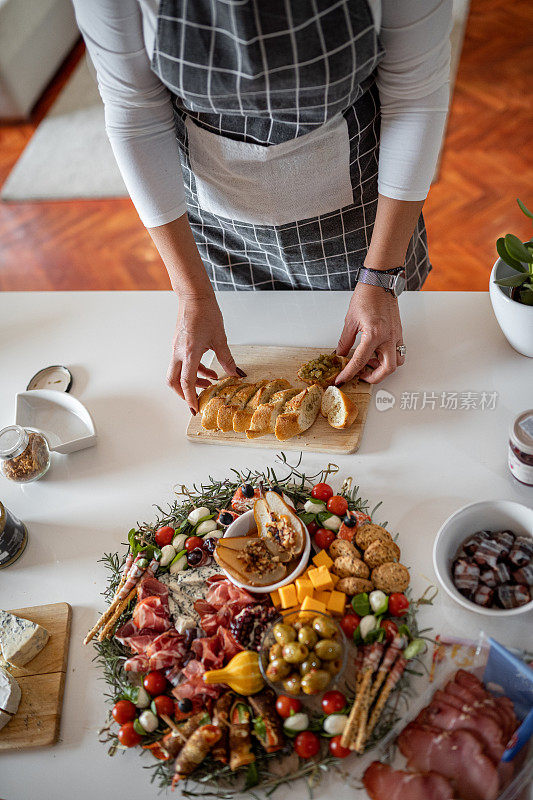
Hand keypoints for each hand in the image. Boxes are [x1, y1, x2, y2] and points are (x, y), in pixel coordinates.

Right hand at [167, 293, 242, 411]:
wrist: (193, 296)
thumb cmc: (205, 312)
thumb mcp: (220, 338)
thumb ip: (226, 359)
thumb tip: (235, 374)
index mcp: (188, 353)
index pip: (186, 383)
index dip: (190, 398)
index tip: (195, 408)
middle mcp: (178, 352)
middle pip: (173, 381)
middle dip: (183, 394)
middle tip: (196, 400)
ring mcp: (177, 348)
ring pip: (178, 372)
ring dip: (192, 381)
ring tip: (210, 382)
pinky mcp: (179, 344)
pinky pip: (182, 363)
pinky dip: (193, 370)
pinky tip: (208, 369)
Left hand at [335, 283, 404, 384]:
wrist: (380, 282)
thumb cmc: (367, 296)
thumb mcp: (350, 321)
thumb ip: (345, 341)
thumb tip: (340, 355)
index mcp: (374, 334)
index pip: (360, 361)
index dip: (349, 373)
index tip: (342, 379)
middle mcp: (388, 337)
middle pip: (387, 369)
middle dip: (374, 377)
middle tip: (361, 376)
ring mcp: (396, 336)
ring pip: (396, 362)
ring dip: (383, 368)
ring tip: (369, 363)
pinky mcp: (398, 333)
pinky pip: (398, 352)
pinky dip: (387, 357)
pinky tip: (376, 353)